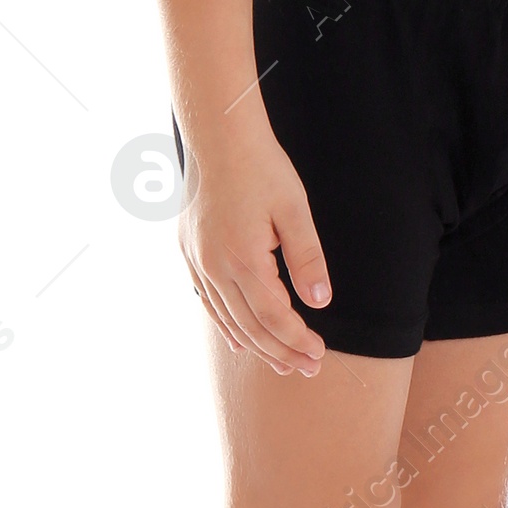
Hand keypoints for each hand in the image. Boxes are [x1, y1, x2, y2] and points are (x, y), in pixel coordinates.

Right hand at [179, 129, 332, 375]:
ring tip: (282, 364)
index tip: (318, 355)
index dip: (296, 339)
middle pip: (250, 325)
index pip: (273, 315)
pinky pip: (207, 301)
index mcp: (242, 257)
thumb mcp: (294, 209)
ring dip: (256, 345)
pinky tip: (239, 343)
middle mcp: (214, 266)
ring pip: (228, 318)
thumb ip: (307, 258)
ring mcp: (196, 261)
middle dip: (280, 352)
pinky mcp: (188, 253)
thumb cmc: (262, 168)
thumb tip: (319, 301)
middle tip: (307, 369)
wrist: (218, 138)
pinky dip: (225, 326)